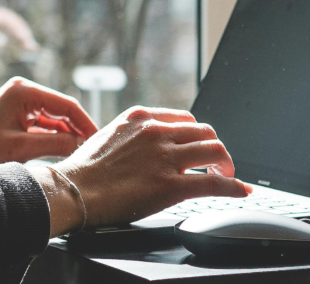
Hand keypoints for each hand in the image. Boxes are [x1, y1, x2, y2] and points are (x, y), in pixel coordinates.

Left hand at [0, 77, 97, 165]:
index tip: (98, 139)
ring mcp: (20, 103)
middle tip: (94, 148)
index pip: (66, 105)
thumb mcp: (20, 148)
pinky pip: (42, 126)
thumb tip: (83, 144)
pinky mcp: (16, 116)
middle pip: (62, 111)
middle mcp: (24, 92)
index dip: (85, 123)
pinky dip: (53, 138)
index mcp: (25, 91)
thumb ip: (55, 144)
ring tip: (82, 152)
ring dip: (66, 135)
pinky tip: (65, 151)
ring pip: (54, 120)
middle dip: (77, 129)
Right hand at [31, 106, 250, 236]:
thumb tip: (143, 146)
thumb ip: (133, 136)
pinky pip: (212, 182)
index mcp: (142, 118)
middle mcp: (158, 132)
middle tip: (217, 162)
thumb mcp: (109, 136)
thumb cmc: (82, 170)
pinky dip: (232, 185)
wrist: (70, 191)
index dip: (198, 134)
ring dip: (226, 163)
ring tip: (226, 174)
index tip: (200, 145)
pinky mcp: (170, 185)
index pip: (185, 119)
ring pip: (215, 150)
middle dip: (215, 147)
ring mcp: (166, 158)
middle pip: (206, 131)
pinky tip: (239, 189)